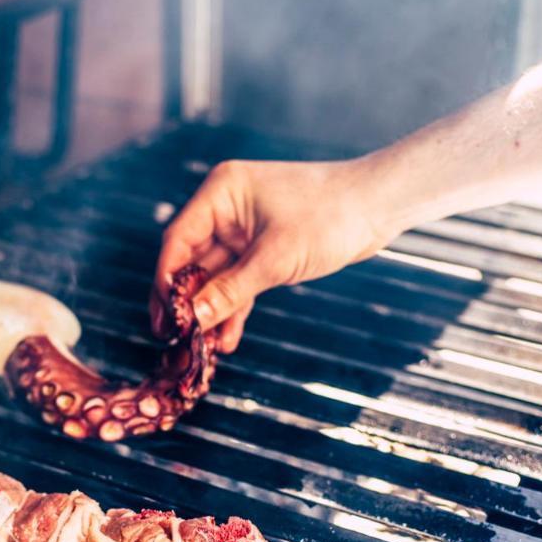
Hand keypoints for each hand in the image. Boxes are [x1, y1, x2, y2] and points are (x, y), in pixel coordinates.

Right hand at [151, 158, 394, 352]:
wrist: (379, 206)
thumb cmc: (330, 215)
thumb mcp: (275, 258)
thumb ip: (230, 290)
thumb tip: (193, 319)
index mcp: (221, 193)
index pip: (178, 240)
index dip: (166, 280)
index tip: (163, 317)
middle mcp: (226, 209)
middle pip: (192, 261)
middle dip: (186, 302)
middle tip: (171, 338)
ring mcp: (244, 230)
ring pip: (216, 277)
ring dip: (210, 311)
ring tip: (200, 349)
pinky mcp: (263, 249)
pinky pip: (239, 282)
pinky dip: (234, 308)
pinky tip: (227, 339)